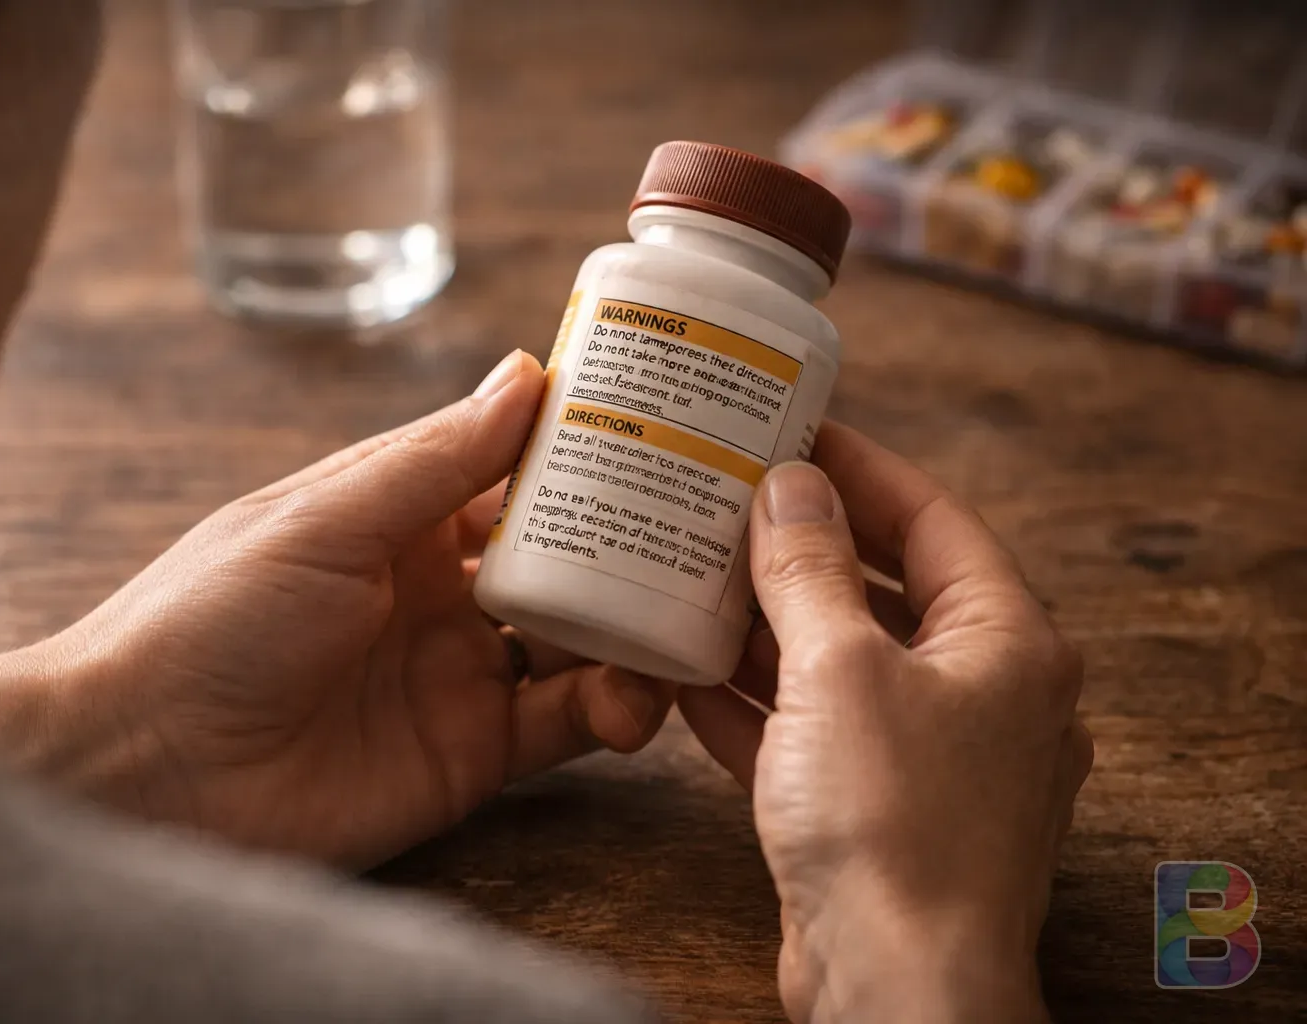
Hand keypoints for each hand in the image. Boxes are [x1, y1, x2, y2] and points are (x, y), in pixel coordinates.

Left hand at [0, 351, 674, 869]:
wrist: (147, 771)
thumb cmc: (210, 620)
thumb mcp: (326, 519)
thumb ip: (435, 459)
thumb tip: (527, 372)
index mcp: (400, 515)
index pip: (515, 467)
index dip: (589, 447)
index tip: (674, 421)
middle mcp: (441, 588)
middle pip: (566, 553)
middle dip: (637, 539)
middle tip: (718, 524)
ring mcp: (461, 671)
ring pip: (583, 637)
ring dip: (639, 626)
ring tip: (693, 616)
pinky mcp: (474, 754)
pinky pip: (568, 723)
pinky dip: (616, 709)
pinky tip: (638, 697)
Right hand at [679, 424, 1091, 1023]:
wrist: (894, 983)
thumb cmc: (893, 824)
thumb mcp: (839, 669)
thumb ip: (810, 570)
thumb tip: (790, 486)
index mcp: (1006, 643)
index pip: (934, 520)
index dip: (862, 470)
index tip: (796, 432)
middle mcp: (981, 694)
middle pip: (885, 590)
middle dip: (805, 548)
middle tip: (732, 499)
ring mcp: (931, 757)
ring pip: (843, 664)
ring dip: (770, 624)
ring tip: (697, 572)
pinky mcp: (879, 811)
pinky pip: (816, 731)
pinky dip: (758, 702)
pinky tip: (687, 673)